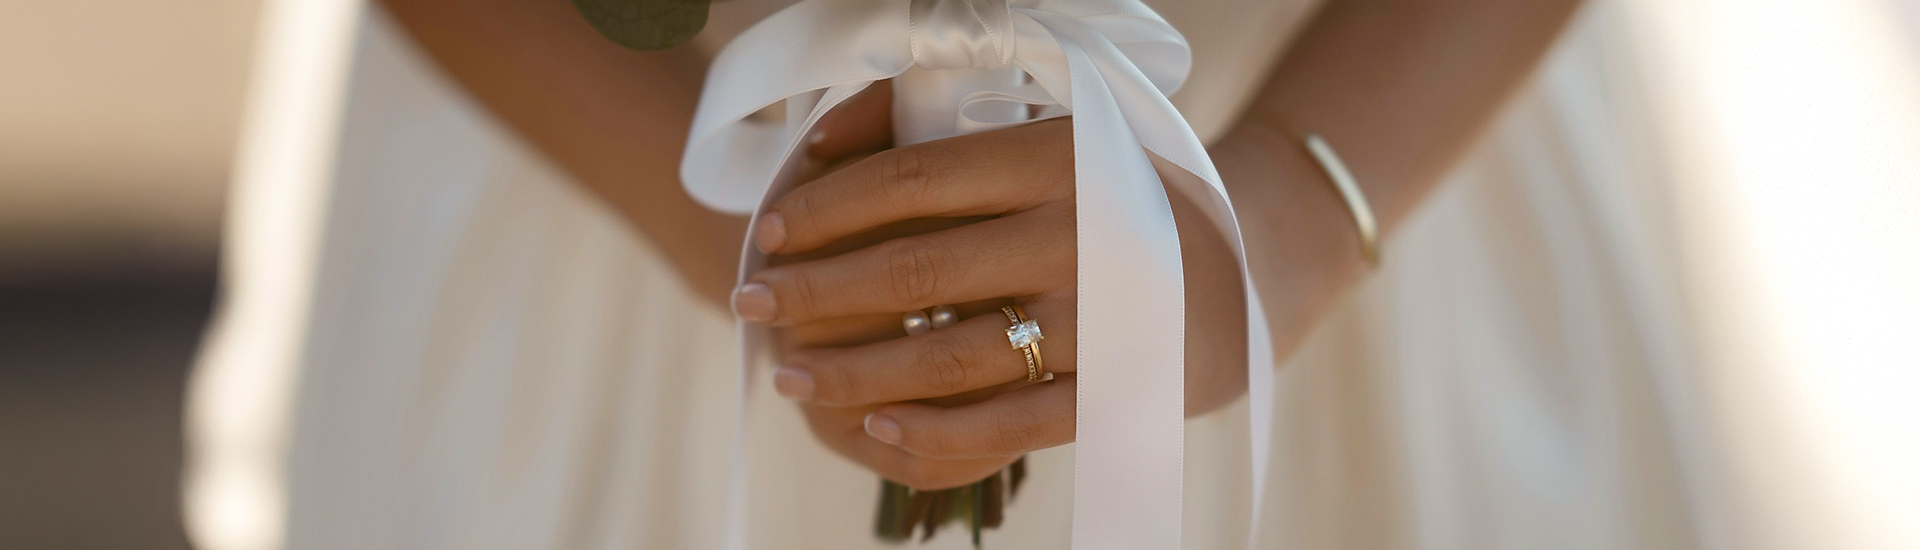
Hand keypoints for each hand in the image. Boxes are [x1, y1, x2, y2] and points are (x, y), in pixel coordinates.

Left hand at [732, 87, 1253, 489]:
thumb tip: (822, 140)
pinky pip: (1004, 424)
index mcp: (1057, 157)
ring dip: (852, 370)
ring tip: (789, 374)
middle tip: (751, 300)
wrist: (1256, 265)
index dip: (829, 206)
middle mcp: (1076, 232)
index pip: (913, 178)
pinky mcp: (1116, 393)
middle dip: (814, 289)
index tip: (771, 231)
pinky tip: (872, 426)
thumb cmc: (1125, 195)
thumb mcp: (1060, 140)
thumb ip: (954, 134)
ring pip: (945, 356)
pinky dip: (931, 431)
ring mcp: (1097, 319)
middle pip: (912, 266)